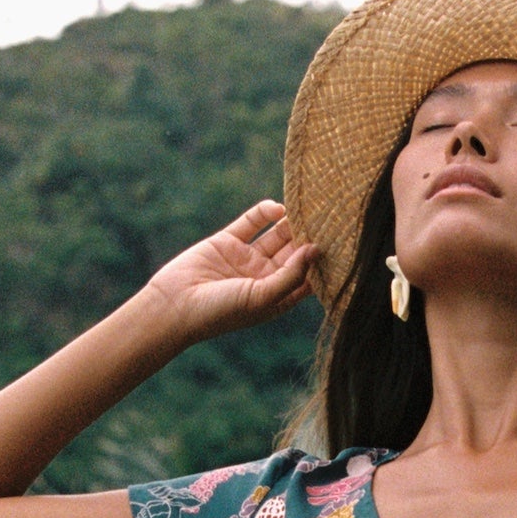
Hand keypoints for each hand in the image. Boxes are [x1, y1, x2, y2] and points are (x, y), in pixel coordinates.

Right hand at [144, 201, 315, 341]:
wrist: (174, 307)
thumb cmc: (221, 312)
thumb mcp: (263, 298)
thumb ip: (291, 275)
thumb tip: (315, 249)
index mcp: (278, 297)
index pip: (309, 275)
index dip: (323, 260)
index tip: (342, 242)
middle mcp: (265, 277)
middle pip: (295, 251)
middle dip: (310, 235)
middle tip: (329, 216)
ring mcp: (246, 258)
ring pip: (276, 235)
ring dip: (291, 222)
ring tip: (308, 206)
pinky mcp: (227, 241)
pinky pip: (251, 222)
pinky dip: (265, 212)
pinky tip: (278, 207)